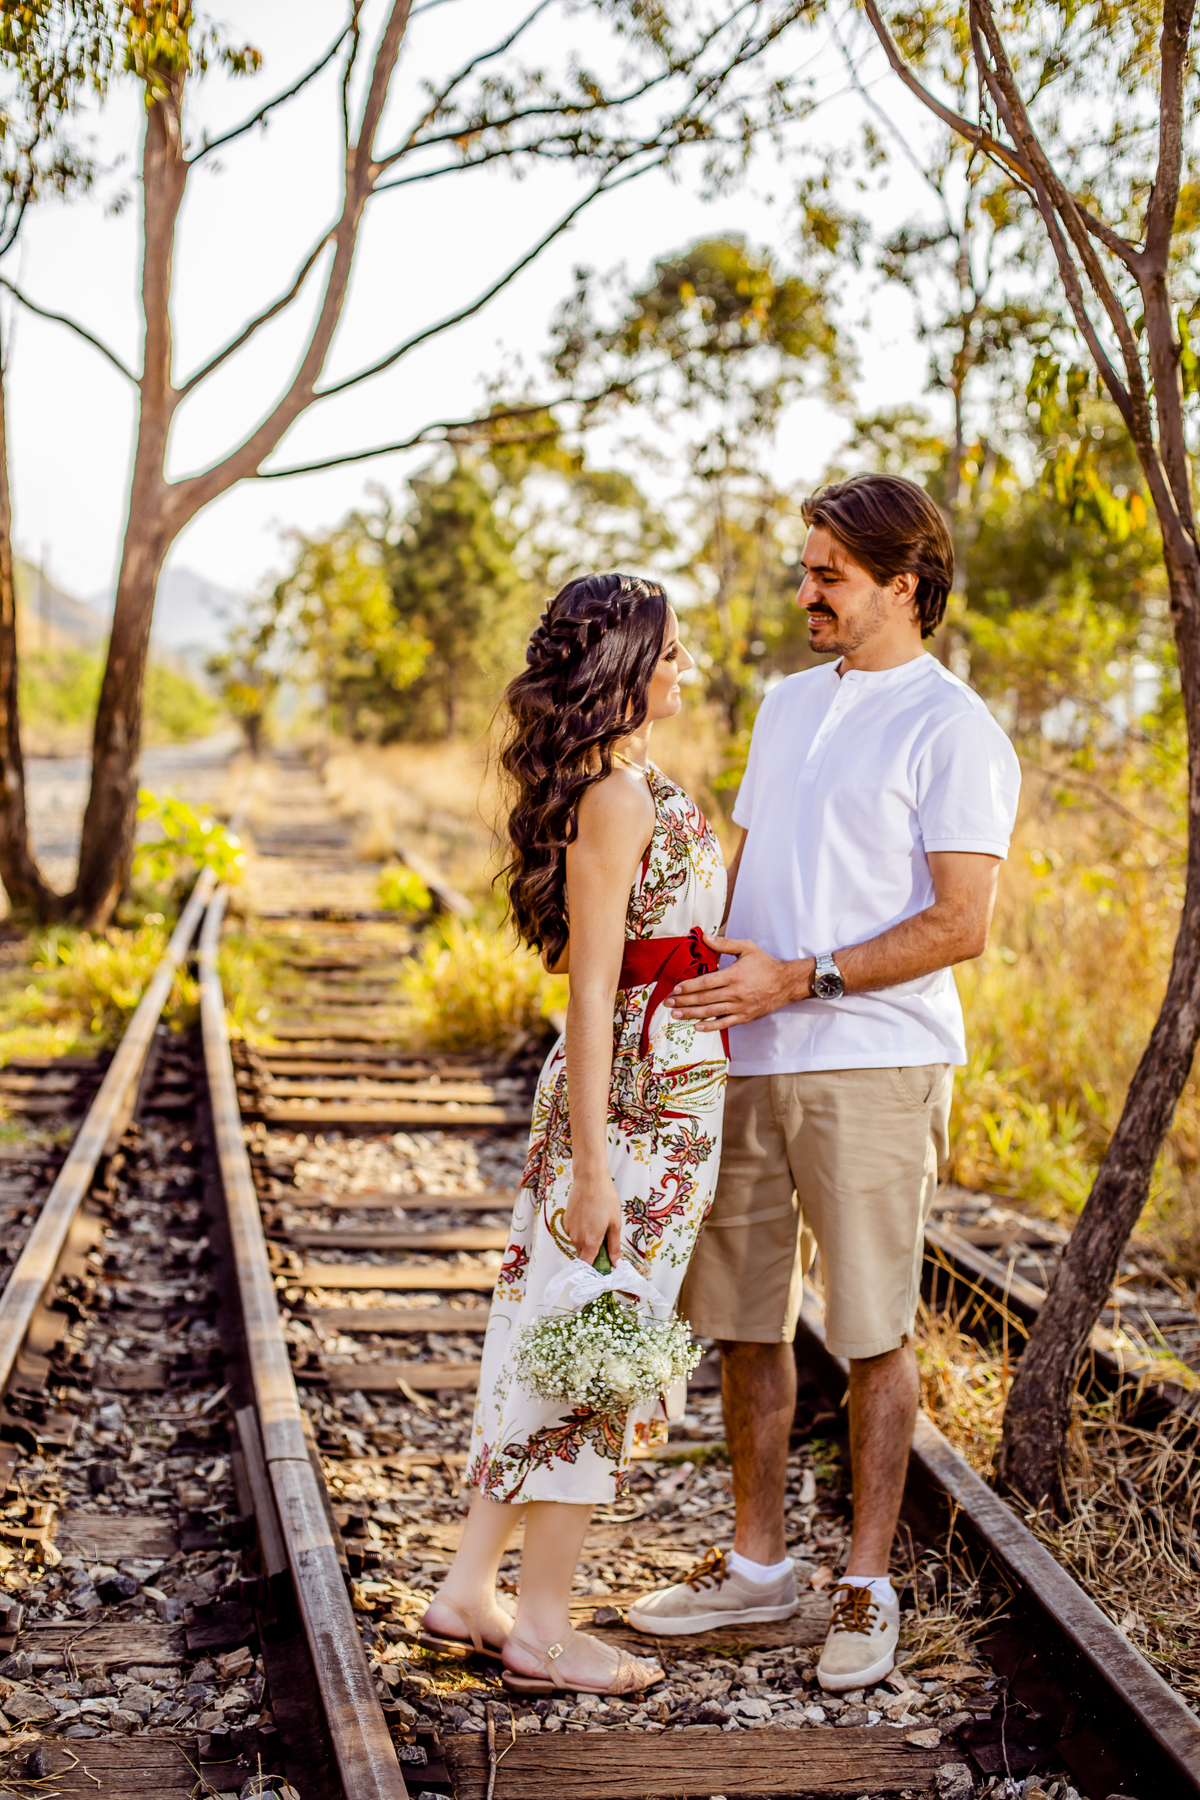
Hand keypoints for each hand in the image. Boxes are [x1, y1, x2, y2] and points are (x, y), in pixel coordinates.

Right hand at [564, 1169, 622, 1266]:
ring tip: (599, 1226)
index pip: (587, 1266)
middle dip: (593, 1254)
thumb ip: (614, 1247)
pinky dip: (581, 1232)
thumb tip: (616, 1265)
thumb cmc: (605, 1199)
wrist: (590, 1179)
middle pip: (583, 1256)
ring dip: (587, 1242)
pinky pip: (574, 1233)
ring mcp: (569, 1229)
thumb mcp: (615, 1224)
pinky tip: (590, 1219)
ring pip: (578, 1244)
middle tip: (605, 1244)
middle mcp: (577, 1238)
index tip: (603, 1268)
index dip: (595, 1270)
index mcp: (590, 1241)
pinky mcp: (566, 1221)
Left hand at [669, 932, 812, 1029]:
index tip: (675, 989)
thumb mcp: (747, 948)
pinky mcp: (745, 1017)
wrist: (786, 983)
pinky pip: (724, 1023)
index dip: (689, 987)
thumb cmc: (765, 964)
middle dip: (684, 1001)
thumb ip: (724, 944)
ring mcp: (740, 1007)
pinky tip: (696, 1026)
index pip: (706, 982)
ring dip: (691, 1014)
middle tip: (668, 1003)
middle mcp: (735, 993)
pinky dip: (710, 1026)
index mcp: (734, 975)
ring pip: (711, 1012)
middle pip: (704, 999)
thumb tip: (704, 937)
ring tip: (676, 1015)